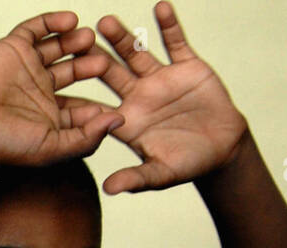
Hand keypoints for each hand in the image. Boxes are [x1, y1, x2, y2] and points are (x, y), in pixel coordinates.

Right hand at [0, 11, 122, 165]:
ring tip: (88, 38)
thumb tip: (119, 120)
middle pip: (75, 72)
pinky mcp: (14, 48)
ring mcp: (27, 68)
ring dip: (76, 41)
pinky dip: (54, 21)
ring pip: (59, 48)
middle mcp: (40, 91)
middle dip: (92, 66)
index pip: (82, 107)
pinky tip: (70, 21)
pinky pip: (37, 28)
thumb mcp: (52, 149)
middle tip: (104, 62)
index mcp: (48, 118)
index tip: (117, 103)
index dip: (99, 104)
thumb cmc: (1, 141)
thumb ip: (87, 138)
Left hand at [87, 2, 247, 192]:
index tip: (63, 82)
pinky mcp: (186, 66)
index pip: (98, 105)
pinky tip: (160, 7)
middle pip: (111, 73)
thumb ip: (136, 178)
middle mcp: (137, 95)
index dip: (82, 94)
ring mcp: (160, 78)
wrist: (222, 148)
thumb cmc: (187, 164)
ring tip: (106, 21)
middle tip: (76, 40)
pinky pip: (176, 43)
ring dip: (123, 37)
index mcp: (125, 119)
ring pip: (137, 53)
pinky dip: (169, 26)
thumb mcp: (161, 173)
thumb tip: (109, 190)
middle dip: (95, 57)